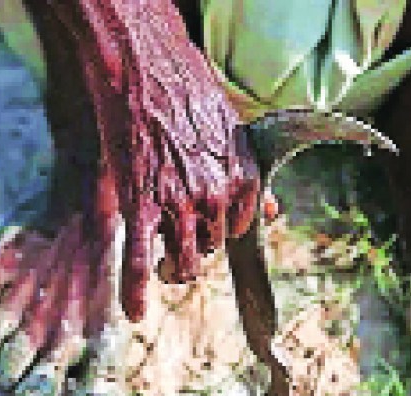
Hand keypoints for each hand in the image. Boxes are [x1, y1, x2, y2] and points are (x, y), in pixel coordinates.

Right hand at [54, 0, 259, 320]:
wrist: (144, 65)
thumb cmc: (188, 92)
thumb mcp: (233, 133)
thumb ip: (251, 179)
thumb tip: (275, 211)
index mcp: (242, 179)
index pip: (236, 232)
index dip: (217, 231)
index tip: (203, 224)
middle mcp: (215, 197)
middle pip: (209, 249)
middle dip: (194, 245)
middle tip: (177, 236)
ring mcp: (177, 204)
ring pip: (184, 264)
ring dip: (174, 269)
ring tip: (165, 265)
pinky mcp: (139, 204)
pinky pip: (140, 260)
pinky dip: (136, 291)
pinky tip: (134, 314)